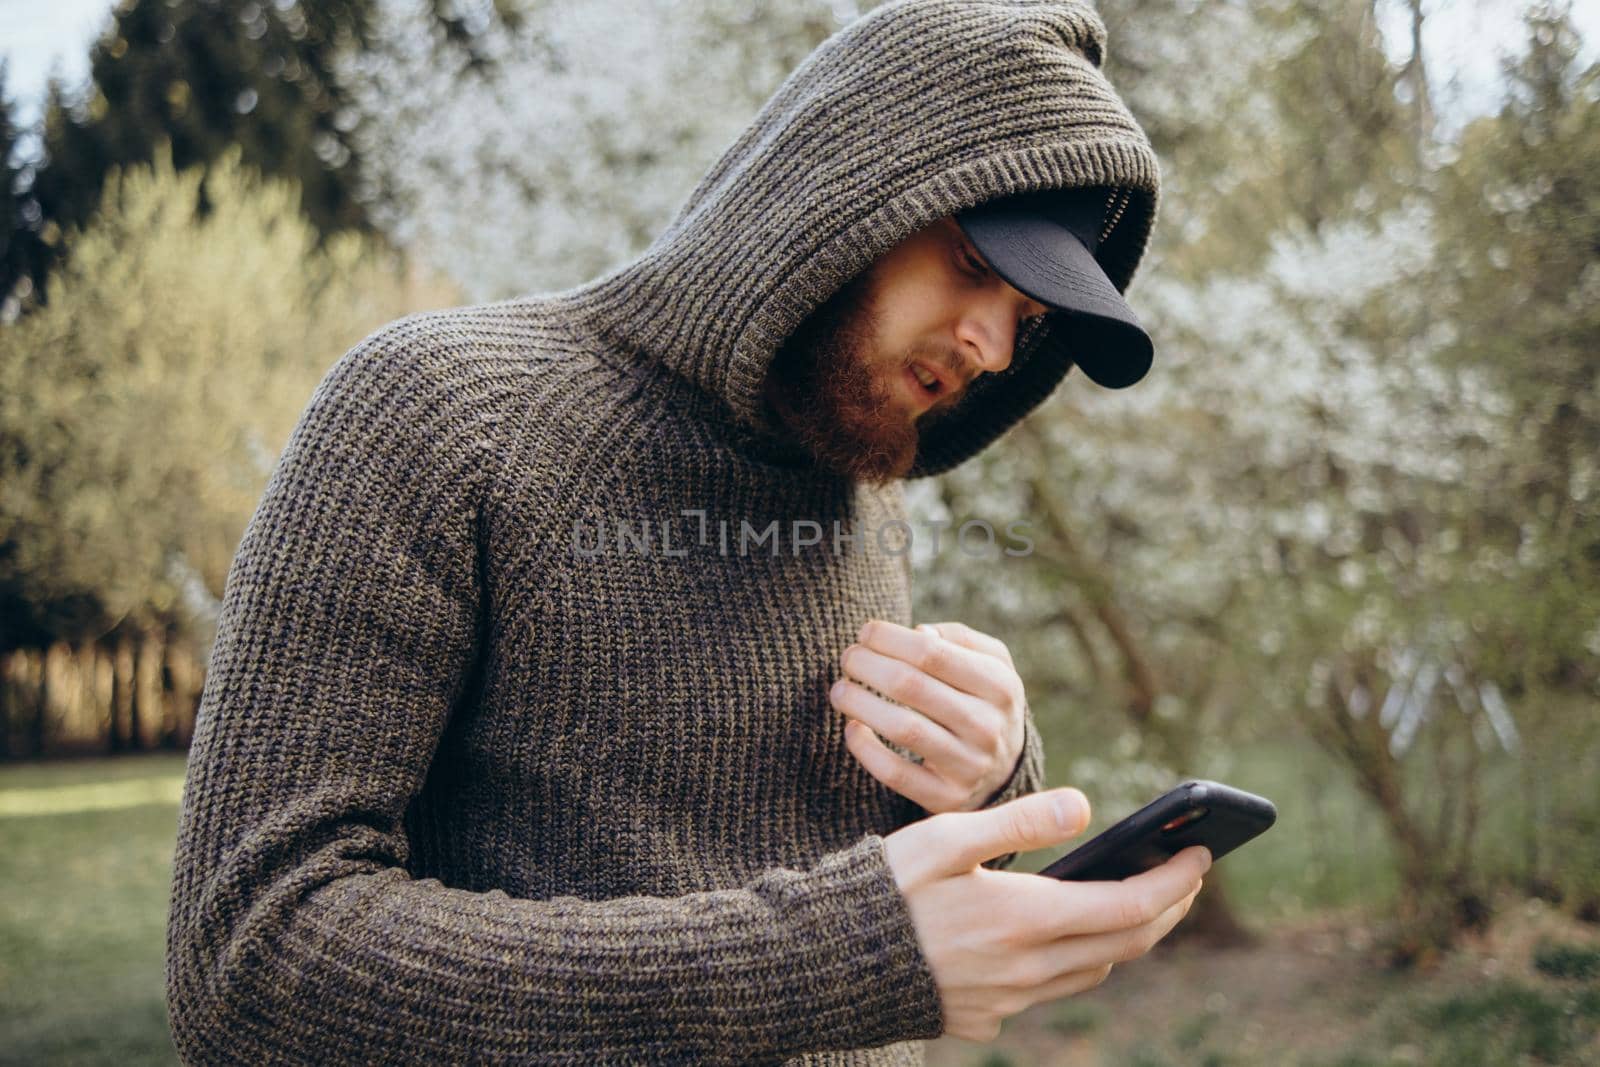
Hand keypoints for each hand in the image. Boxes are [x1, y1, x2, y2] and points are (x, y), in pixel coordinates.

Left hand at [831, 619, 1026, 812]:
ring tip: (840, 691)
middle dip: (867, 664)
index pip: (932, 652)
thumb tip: (918, 632)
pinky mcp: (947, 798)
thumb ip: (959, 638)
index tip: (864, 633)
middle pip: (911, 685)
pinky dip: (865, 749)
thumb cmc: (983, 701)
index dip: (888, 637)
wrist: (1005, 771)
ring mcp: (969, 766)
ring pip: (902, 728)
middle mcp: (988, 726)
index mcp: (1000, 685)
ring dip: (859, 703)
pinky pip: (895, 773)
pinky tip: (852, 728)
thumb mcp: (992, 664)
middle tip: (848, 658)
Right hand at [882, 787, 1209, 1042]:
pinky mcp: (982, 1017)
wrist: (825, 962)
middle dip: (1166, 910)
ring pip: (1092, 973)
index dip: (1175, 882)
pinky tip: (1060, 936)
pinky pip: (1048, 992)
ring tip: (1136, 902)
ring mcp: (1006, 1000)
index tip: (1201, 855)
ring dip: (1125, 938)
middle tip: (1185, 878)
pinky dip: (1072, 961)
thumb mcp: (946, 838)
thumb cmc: (882, 889)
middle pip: (1125, 945)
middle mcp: (1027, 969)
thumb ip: (1020, 820)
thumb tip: (1086, 805)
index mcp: (1025, 919)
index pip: (1130, 906)